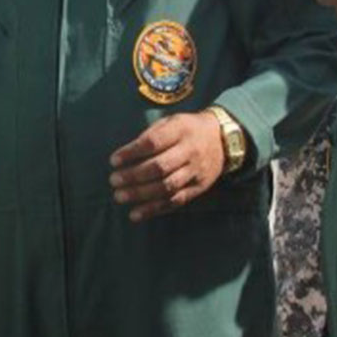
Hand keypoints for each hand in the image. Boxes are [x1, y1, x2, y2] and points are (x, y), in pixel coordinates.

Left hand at [109, 110, 227, 220]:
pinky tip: (136, 214)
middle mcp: (190, 152)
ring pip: (166, 187)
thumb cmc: (187, 129)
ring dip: (140, 195)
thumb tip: (125, 156)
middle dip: (133, 176)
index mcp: (181, 131)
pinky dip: (154, 209)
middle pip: (159, 167)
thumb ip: (151, 135)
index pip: (153, 143)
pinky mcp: (198, 188)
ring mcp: (195, 172)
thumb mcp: (171, 121)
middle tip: (114, 181)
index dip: (132, 153)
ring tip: (120, 197)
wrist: (222, 139)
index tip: (114, 161)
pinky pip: (175, 201)